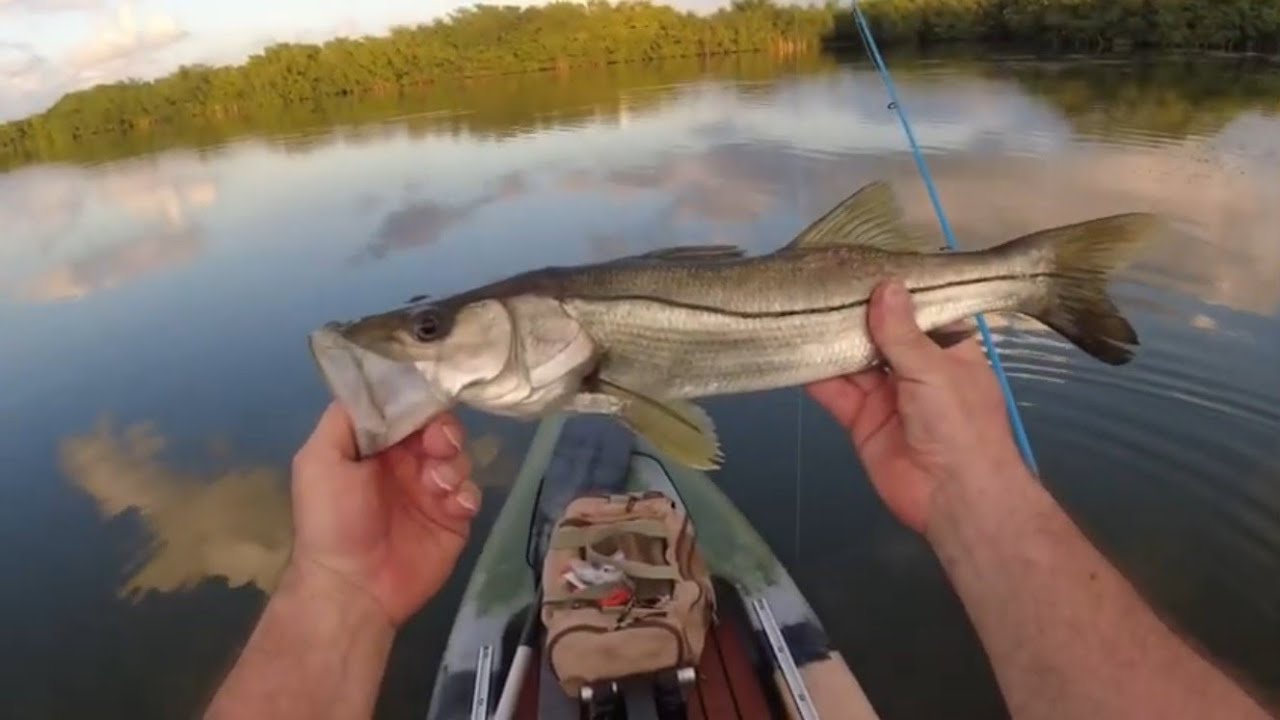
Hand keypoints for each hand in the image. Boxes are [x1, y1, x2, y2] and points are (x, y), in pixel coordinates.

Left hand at [287, 402, 480, 625]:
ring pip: (459, 456)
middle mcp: (405, 462)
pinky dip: (466, 493)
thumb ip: (345, 418)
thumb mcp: (320, 460)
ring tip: (437, 486)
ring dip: (453, 463)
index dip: (419, 403)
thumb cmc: (332, 520)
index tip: (424, 412)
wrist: (353, 587)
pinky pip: (472, 492)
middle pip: (440, 427)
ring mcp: (432, 490)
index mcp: (375, 445)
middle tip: (437, 447)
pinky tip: (452, 506)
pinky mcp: (453, 518)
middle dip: (444, 431)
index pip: (406, 408)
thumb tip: (376, 387)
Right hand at [806, 280, 1026, 533]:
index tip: (859, 263)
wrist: (953, 496)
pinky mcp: (861, 419)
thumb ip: (901, 331)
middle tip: (817, 281)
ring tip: (797, 309)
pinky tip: (793, 351)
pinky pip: (836, 392)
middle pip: (878, 334)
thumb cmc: (959, 423)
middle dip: (852, 314)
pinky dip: (815, 376)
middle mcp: (916, 367)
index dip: (891, 291)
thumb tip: (885, 285)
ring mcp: (887, 394)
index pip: (916, 311)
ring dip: (829, 341)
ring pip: (853, 361)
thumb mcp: (933, 368)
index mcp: (947, 349)